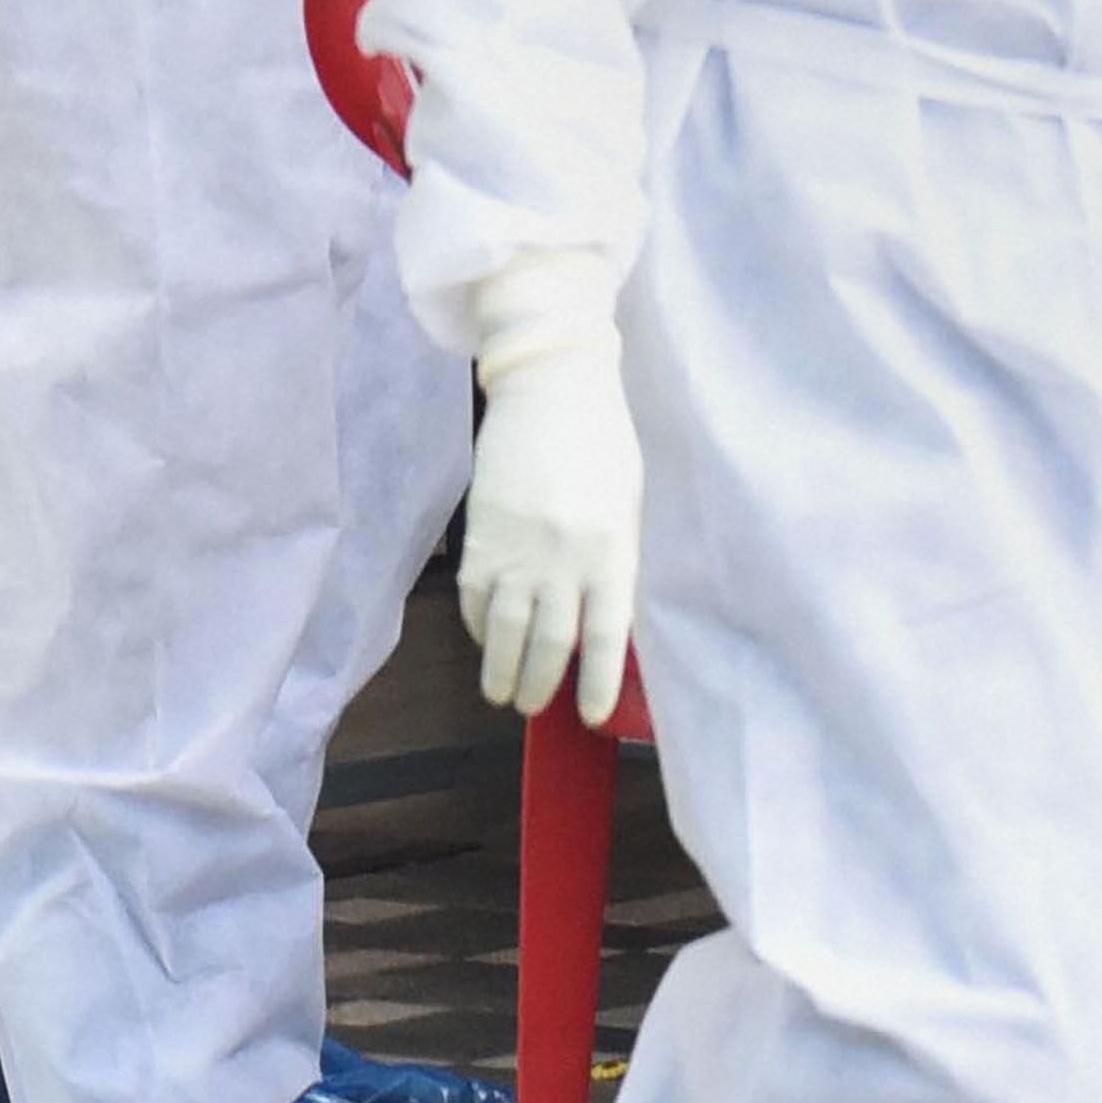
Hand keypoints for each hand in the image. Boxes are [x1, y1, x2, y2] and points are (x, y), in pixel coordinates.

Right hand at [456, 342, 643, 722]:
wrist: (549, 386)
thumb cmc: (603, 441)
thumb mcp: (627, 505)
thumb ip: (615, 559)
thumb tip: (600, 614)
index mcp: (611, 552)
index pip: (603, 637)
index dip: (593, 683)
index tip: (587, 715)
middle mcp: (564, 560)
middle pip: (549, 644)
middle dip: (538, 684)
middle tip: (531, 706)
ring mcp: (517, 549)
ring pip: (503, 630)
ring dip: (500, 669)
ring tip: (500, 694)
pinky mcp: (481, 535)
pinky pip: (474, 597)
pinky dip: (476, 625)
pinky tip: (482, 638)